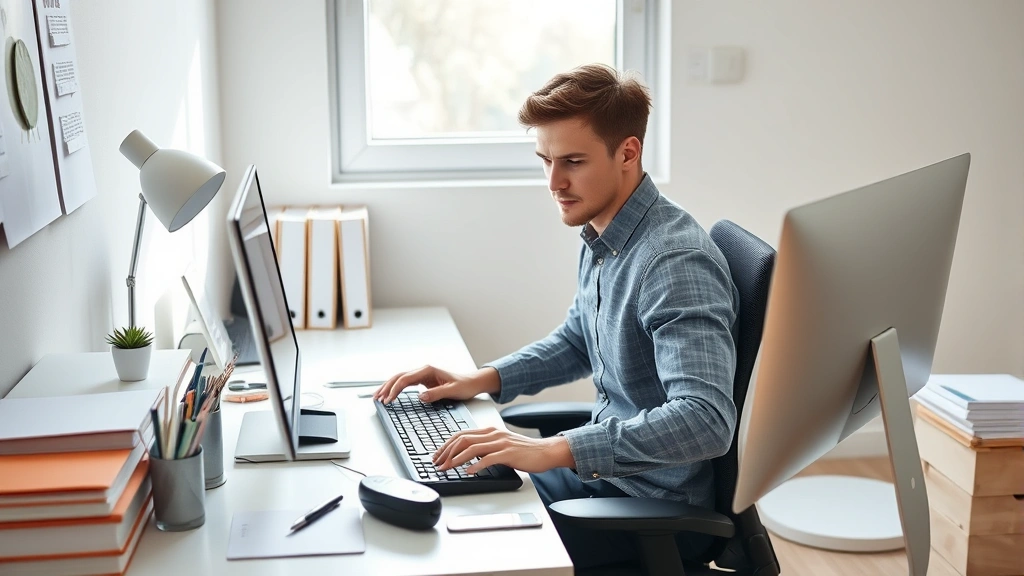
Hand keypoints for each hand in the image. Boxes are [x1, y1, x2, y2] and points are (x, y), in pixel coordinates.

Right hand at [372, 366, 500, 403]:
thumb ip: (437, 394)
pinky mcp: (423, 381)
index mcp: (428, 370)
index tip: (389, 400)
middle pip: (399, 377)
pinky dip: (396, 389)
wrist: (472, 383)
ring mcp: (422, 375)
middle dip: (386, 387)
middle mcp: (423, 370)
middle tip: (378, 398)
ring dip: (388, 387)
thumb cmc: (464, 385)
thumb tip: (421, 397)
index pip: (406, 379)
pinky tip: (390, 395)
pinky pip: (405, 383)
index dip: (395, 389)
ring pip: (400, 379)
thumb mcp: (452, 391)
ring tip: (378, 397)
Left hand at [432, 427, 574, 473]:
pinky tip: (469, 472)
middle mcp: (493, 434)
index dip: (446, 445)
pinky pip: (488, 458)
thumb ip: (485, 447)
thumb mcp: (500, 445)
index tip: (437, 456)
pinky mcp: (508, 453)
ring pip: (472, 448)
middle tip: (437, 464)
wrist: (544, 451)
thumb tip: (466, 456)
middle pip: (463, 439)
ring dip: (456, 459)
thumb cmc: (523, 451)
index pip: (461, 434)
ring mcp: (501, 442)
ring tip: (447, 468)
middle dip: (447, 452)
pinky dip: (476, 465)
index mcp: (489, 430)